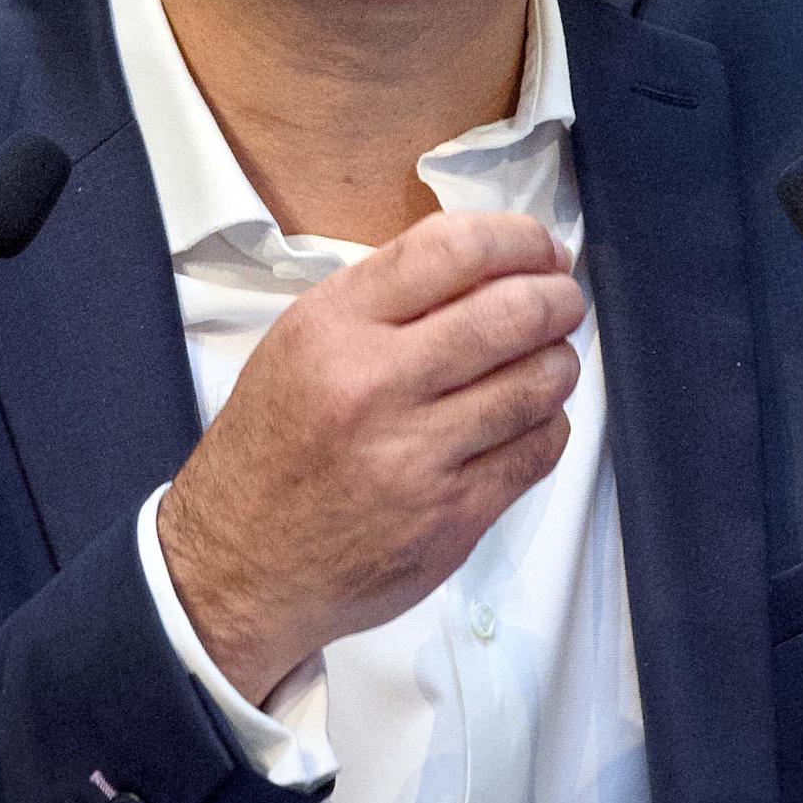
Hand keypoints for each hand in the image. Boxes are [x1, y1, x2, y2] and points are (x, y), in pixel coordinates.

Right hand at [155, 210, 583, 702]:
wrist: (241, 564)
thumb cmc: (273, 445)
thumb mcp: (300, 344)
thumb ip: (385, 302)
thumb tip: (491, 270)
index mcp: (332, 326)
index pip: (453, 249)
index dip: (518, 239)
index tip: (539, 249)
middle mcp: (374, 384)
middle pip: (512, 312)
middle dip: (557, 298)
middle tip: (562, 301)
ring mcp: (417, 456)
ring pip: (538, 384)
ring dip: (559, 362)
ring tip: (549, 359)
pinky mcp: (451, 519)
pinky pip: (537, 452)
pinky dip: (548, 425)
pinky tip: (528, 420)